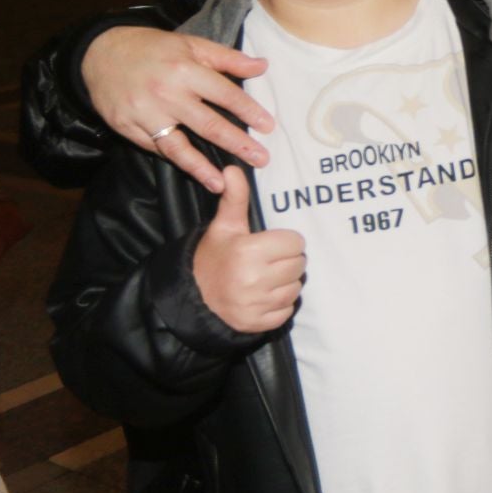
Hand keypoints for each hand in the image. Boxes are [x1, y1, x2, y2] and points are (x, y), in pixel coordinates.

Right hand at [83, 27, 274, 191]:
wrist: (99, 55)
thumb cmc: (153, 49)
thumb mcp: (190, 45)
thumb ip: (228, 58)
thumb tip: (263, 66)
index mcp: (184, 70)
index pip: (224, 94)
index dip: (248, 111)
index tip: (268, 127)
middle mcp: (166, 94)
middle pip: (207, 124)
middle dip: (237, 144)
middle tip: (261, 159)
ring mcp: (145, 115)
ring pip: (178, 146)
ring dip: (202, 168)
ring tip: (223, 184)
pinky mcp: (127, 129)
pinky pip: (156, 149)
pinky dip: (177, 162)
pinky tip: (195, 173)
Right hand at [192, 167, 302, 332]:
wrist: (192, 298)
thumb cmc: (212, 258)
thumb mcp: (223, 227)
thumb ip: (234, 198)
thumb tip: (233, 169)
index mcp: (249, 251)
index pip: (295, 242)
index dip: (285, 241)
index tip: (270, 244)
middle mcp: (255, 279)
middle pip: (300, 264)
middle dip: (287, 261)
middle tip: (268, 261)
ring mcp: (257, 304)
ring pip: (297, 287)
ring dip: (286, 282)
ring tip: (265, 278)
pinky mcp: (259, 323)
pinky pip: (288, 310)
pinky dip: (280, 304)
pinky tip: (263, 296)